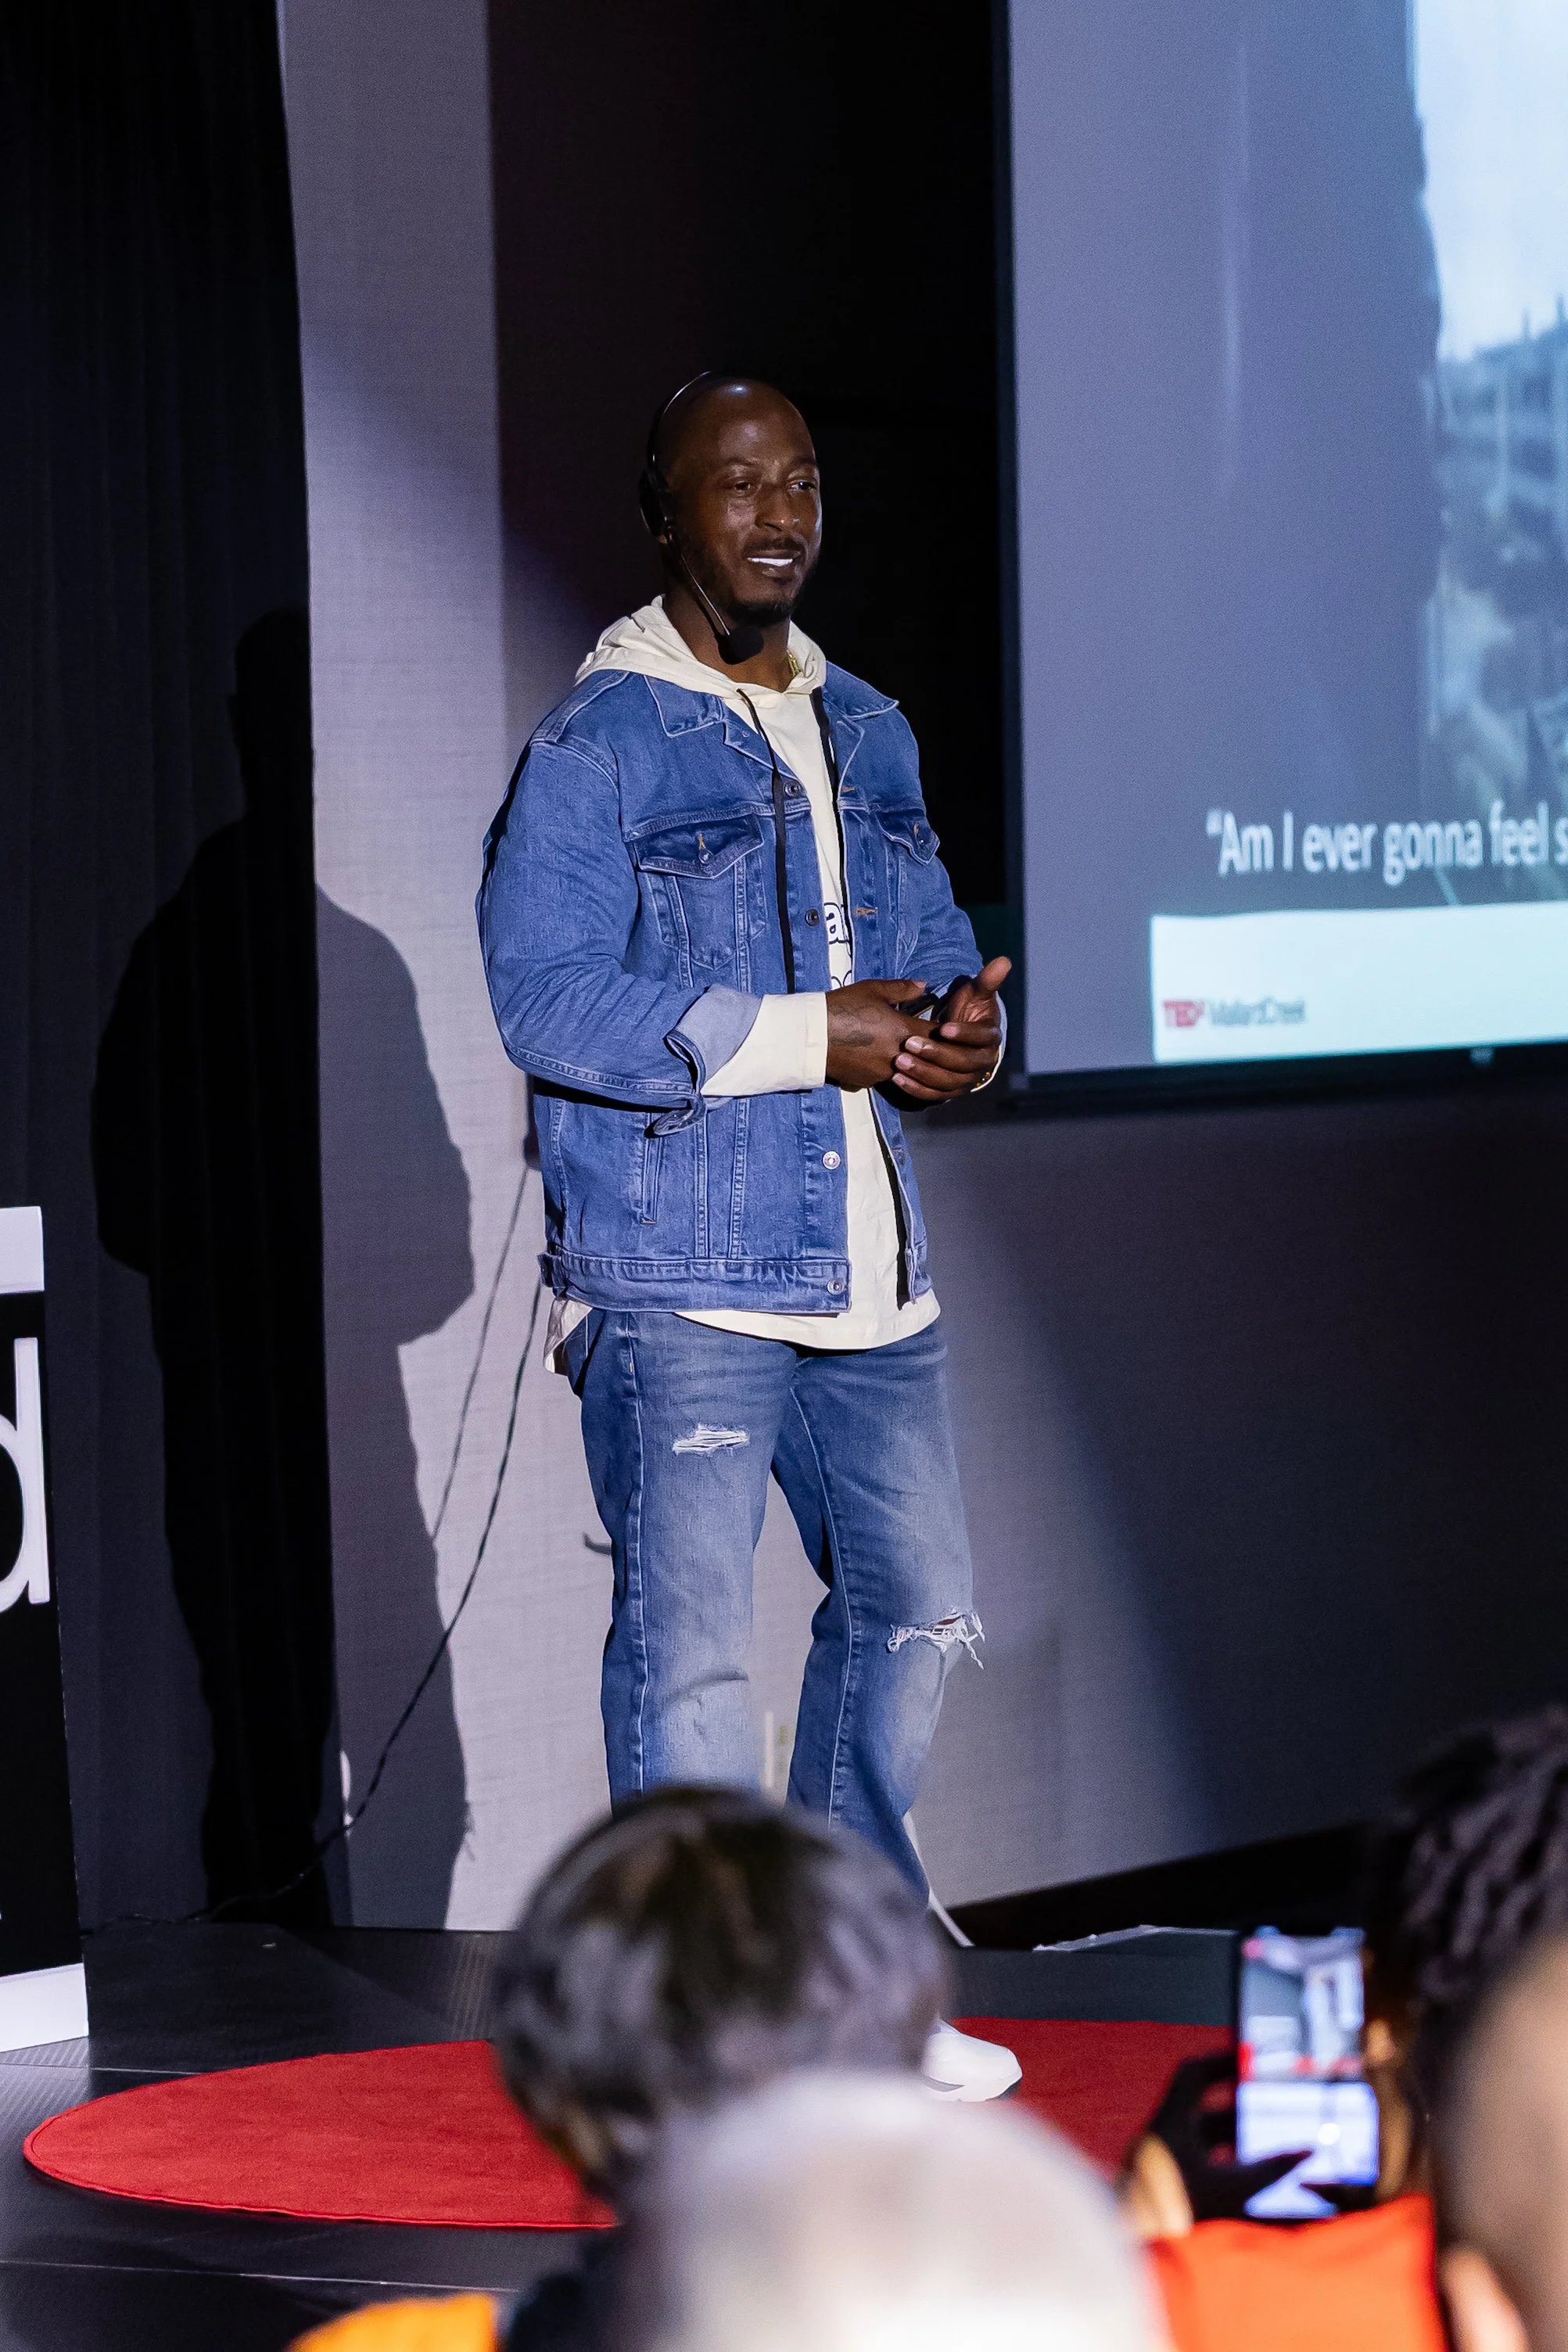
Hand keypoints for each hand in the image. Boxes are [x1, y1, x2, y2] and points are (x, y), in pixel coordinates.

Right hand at [825, 979, 932, 1089]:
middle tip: (917, 1039)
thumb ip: (902, 989)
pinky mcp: (868, 1082)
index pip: (937, 1035)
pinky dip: (883, 1067)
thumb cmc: (842, 1007)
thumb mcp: (872, 990)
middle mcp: (898, 1056)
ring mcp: (883, 1072)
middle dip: (925, 1049)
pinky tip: (871, 1056)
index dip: (940, 1032)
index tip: (938, 1028)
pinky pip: (884, 1076)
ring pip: (905, 1069)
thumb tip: (923, 986)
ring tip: (890, 1046)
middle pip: (925, 1057)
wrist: (810, 1035)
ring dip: (905, 1060)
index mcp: (903, 1030)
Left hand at [889, 955, 1010, 1103]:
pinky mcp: (950, 1091)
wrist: (961, 1036)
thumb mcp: (976, 993)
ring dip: (922, 1072)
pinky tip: (897, 1078)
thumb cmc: (968, 1011)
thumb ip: (987, 980)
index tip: (943, 1028)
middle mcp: (982, 1063)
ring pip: (947, 1081)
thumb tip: (1004, 960)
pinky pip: (934, 1094)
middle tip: (909, 1044)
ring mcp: (966, 1080)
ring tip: (899, 1061)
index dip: (963, 1034)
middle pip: (962, 1063)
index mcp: (991, 1038)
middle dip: (936, 1054)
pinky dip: (916, 1088)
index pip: (980, 1039)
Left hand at [1119, 2055, 1309, 2238]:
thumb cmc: (1174, 2217)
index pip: (1193, 2073)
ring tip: (1275, 2147)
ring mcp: (1164, 2168)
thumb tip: (1307, 2149)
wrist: (1135, 2259)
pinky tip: (1254, 2183)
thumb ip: (1271, 2169)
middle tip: (1276, 2108)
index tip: (1254, 2059)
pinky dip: (1229, 2171)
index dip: (1223, 2060)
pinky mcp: (1166, 2195)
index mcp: (1170, 2123)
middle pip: (1206, 2112)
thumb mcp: (1232, 2190)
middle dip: (1243, 2111)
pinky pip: (1203, 2171)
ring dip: (1238, 2144)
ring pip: (1206, 2144)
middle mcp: (1163, 2139)